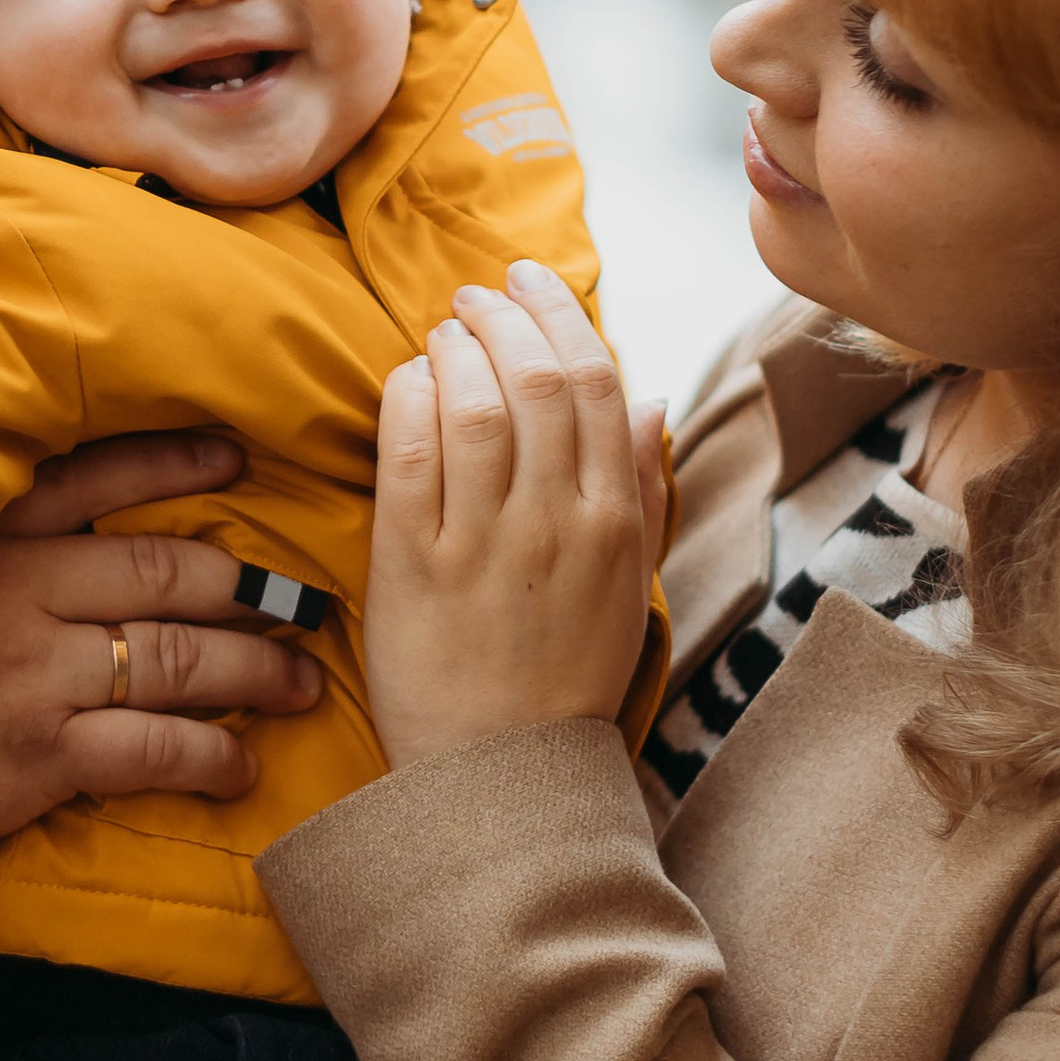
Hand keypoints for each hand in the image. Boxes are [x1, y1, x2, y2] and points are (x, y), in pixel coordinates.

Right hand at [0, 430, 325, 873]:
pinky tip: (244, 768)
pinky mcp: (38, 752)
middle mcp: (16, 594)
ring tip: (302, 685)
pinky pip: (153, 747)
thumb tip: (96, 541)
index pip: (91, 482)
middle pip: (161, 573)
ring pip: (174, 658)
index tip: (235, 458)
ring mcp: (31, 674)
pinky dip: (211, 757)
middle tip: (304, 605)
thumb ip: (0, 554)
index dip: (171, 464)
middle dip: (246, 588)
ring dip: (254, 672)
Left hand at [364, 263, 664, 771]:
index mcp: (614, 523)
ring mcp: (484, 543)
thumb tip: (652, 401)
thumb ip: (642, 490)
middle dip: (504, 314)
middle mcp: (556, 523)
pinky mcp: (413, 565)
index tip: (530, 282)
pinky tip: (407, 380)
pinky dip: (408, 397)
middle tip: (476, 293)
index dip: (561, 314)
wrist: (502, 778)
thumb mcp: (628, 587)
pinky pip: (408, 453)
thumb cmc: (565, 680)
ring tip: (441, 331)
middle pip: (537, 378)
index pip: (598, 384)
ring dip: (454, 346)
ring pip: (473, 403)